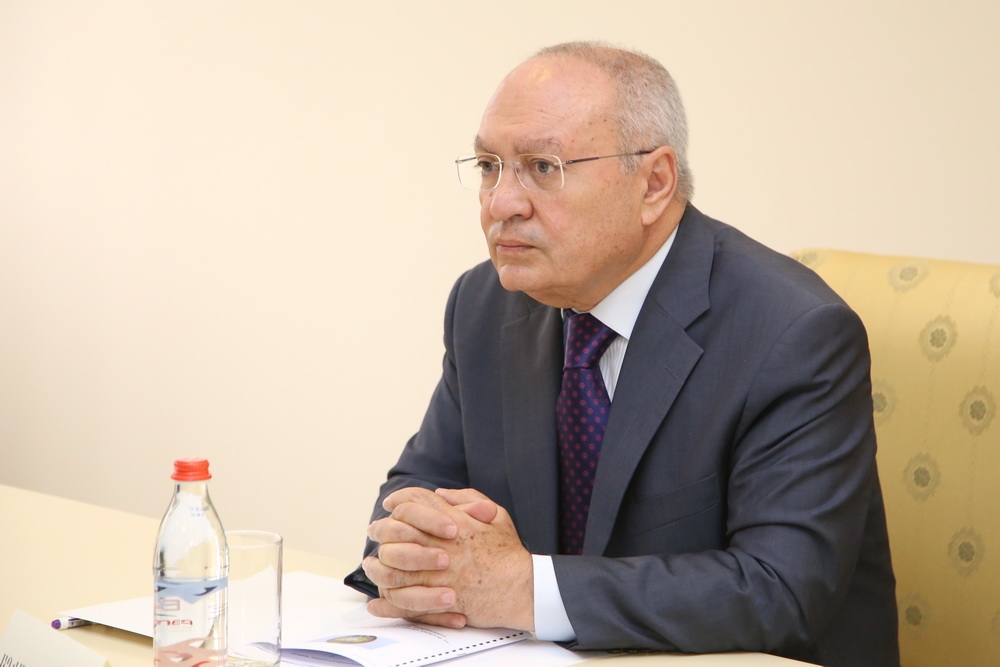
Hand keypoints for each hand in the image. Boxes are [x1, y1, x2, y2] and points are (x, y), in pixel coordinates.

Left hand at [363, 487, 533, 631]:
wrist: (521, 588)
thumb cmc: (509, 553)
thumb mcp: (496, 515)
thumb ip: (468, 499)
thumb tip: (441, 493)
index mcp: (454, 520)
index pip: (416, 501)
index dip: (399, 499)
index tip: (391, 504)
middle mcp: (441, 543)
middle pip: (397, 529)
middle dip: (382, 528)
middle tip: (375, 529)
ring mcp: (437, 571)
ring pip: (394, 563)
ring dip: (379, 562)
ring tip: (372, 563)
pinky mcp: (437, 596)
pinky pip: (402, 595)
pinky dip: (387, 597)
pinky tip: (378, 598)